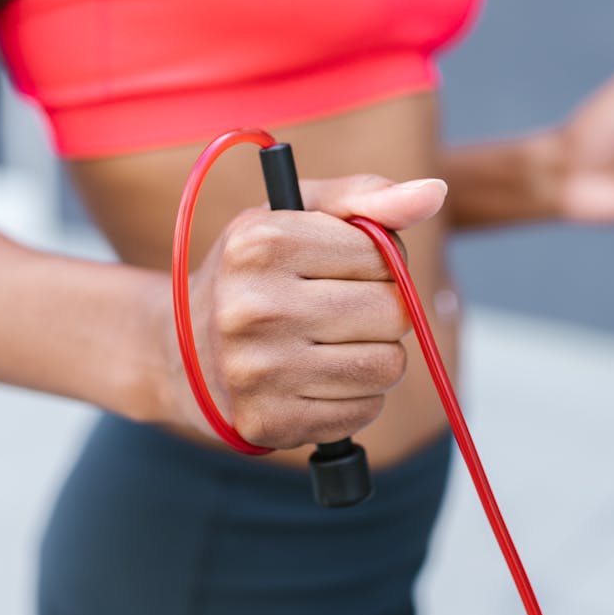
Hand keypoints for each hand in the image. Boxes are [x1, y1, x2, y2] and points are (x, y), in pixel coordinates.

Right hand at [163, 175, 447, 448]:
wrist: (179, 352)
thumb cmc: (254, 275)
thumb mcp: (293, 216)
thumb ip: (364, 197)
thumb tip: (434, 192)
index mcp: (260, 243)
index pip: (382, 255)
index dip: (378, 262)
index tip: (346, 267)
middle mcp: (253, 307)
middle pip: (392, 313)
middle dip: (382, 311)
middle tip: (343, 310)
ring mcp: (257, 371)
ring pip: (386, 366)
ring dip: (374, 356)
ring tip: (332, 345)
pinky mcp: (267, 422)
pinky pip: (363, 411)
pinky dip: (354, 397)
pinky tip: (316, 380)